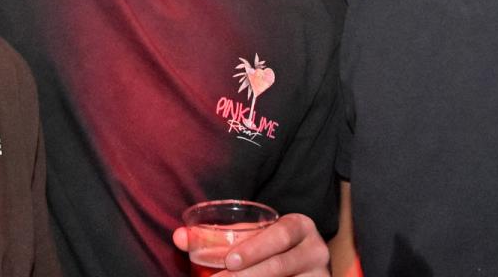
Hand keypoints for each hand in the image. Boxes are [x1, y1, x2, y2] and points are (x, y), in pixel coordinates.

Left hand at [173, 213, 329, 276]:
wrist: (301, 270)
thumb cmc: (268, 249)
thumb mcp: (250, 238)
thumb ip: (218, 237)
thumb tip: (178, 236)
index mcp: (300, 226)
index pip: (280, 234)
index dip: (254, 247)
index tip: (229, 261)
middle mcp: (315, 250)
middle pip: (281, 264)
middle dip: (249, 274)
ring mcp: (319, 276)